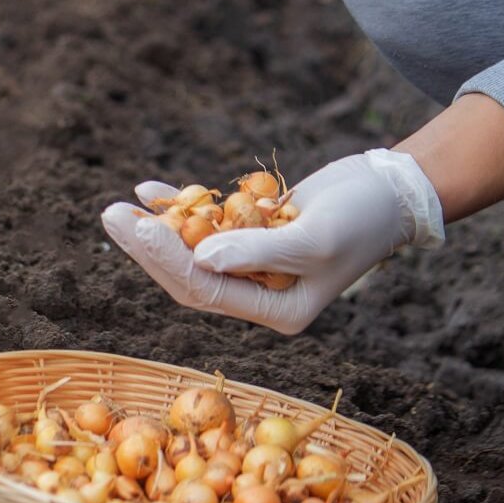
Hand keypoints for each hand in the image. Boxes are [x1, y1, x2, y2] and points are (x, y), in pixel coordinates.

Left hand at [101, 149, 445, 333]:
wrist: (393, 190)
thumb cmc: (363, 218)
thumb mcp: (313, 238)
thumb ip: (257, 251)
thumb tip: (201, 257)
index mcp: (277, 312)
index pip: (205, 291)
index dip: (166, 260)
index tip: (136, 227)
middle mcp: (259, 296)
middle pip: (188, 275)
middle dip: (147, 248)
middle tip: (110, 217)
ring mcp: (252, 267)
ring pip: (190, 252)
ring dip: (154, 229)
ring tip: (118, 208)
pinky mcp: (250, 237)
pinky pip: (206, 226)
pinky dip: (179, 209)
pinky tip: (149, 190)